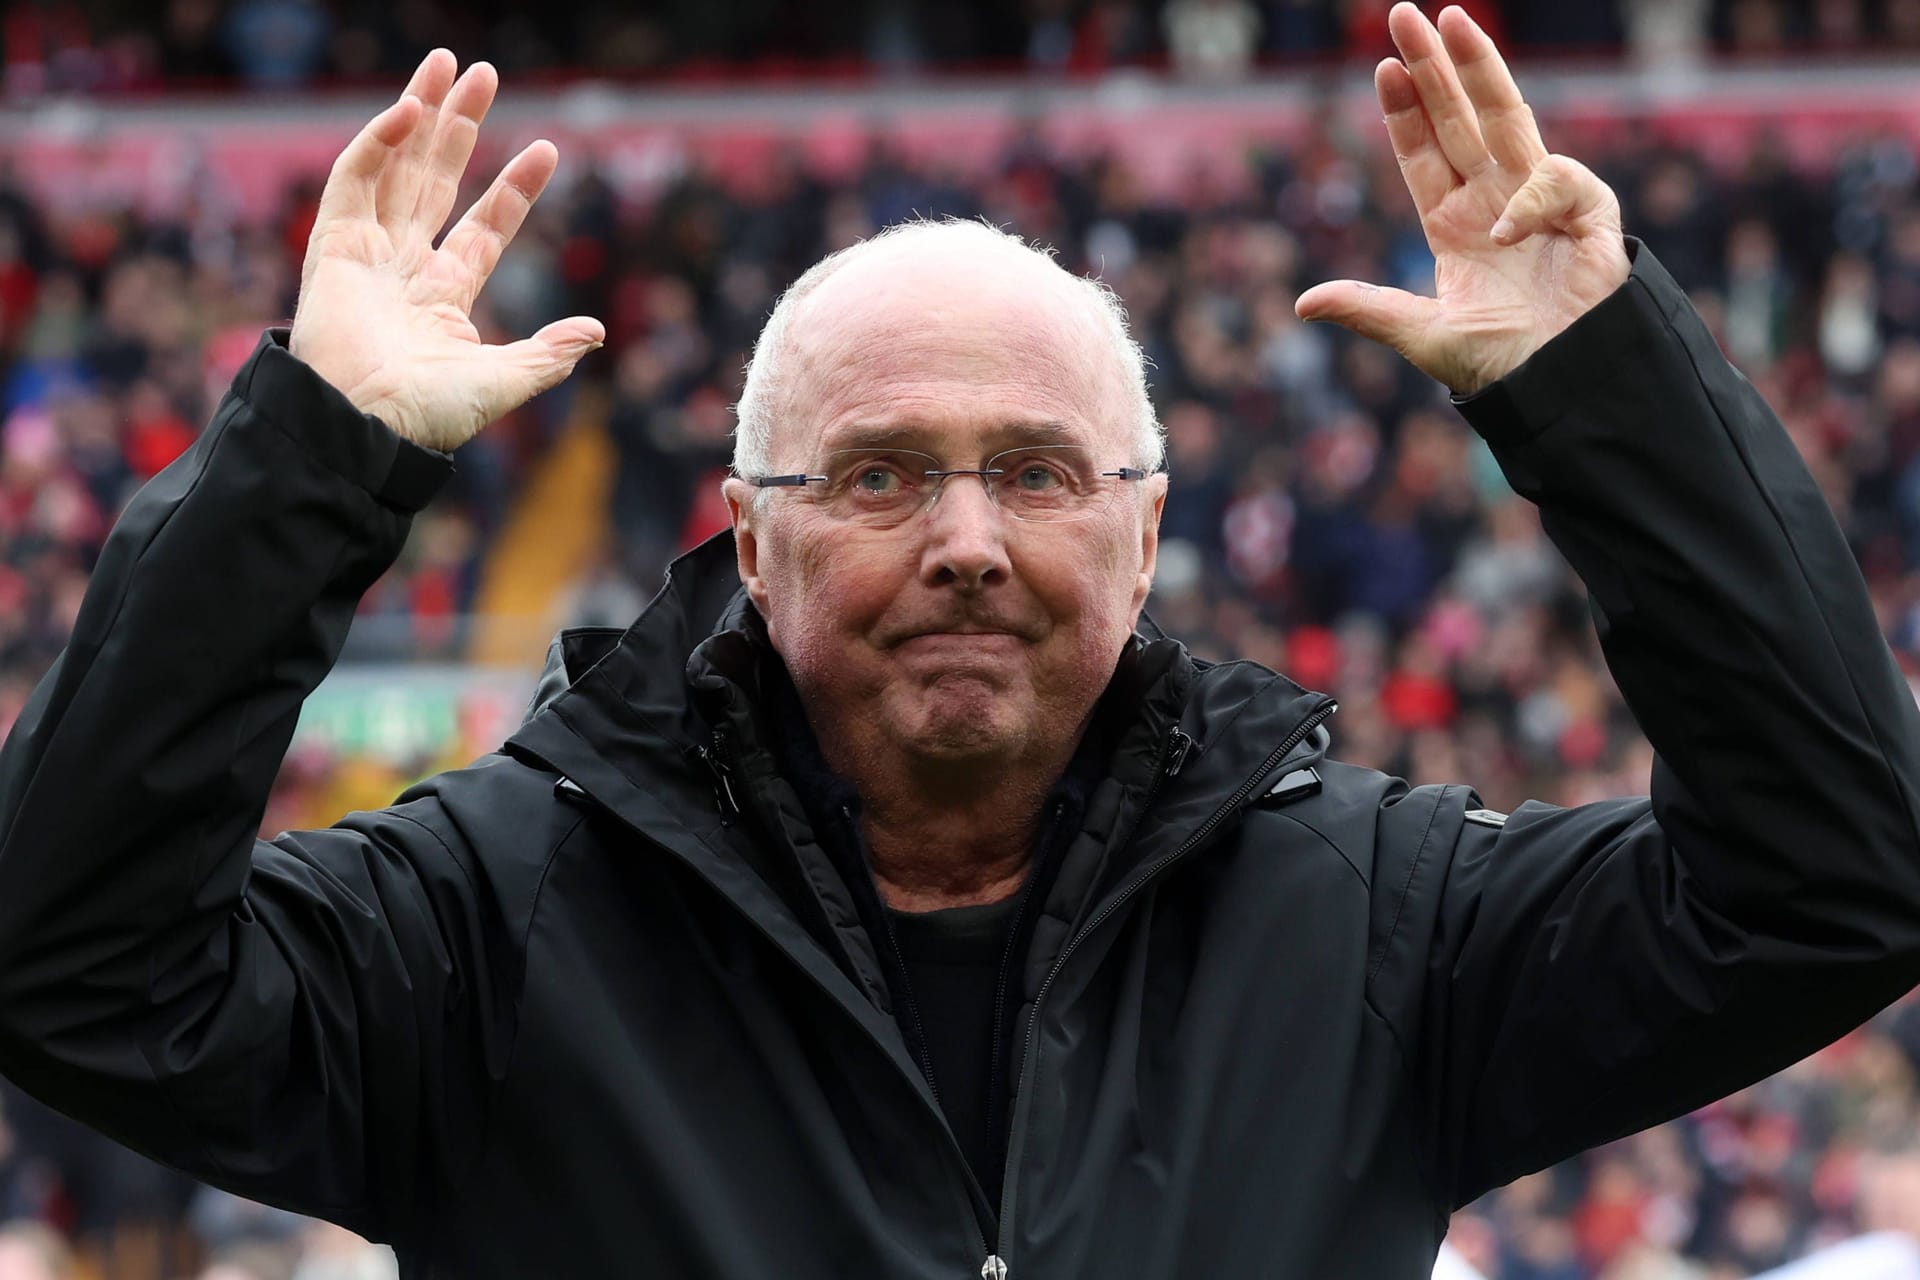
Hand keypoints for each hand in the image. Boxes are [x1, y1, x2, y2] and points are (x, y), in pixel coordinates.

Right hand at [289, 51, 604, 450]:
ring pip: (398, 164)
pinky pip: (355, 176)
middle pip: (436, 179)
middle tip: (484, 74)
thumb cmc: (427, 417)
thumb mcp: (502, 383)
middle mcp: (405, 266)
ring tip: (448, 64)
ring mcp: (368, 251)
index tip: (546, 149)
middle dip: (461, 126)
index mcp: (445, 296)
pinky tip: (413, 108)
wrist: (365, 427)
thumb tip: (597, 332)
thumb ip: (547, 355)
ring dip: (422, 112)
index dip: (513, 189)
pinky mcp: (333, 243)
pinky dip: (380, 140)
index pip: (485, 226)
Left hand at [1296, 4, 1629, 395]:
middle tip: (1405, 15)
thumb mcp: (1423, 336)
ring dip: (1479, 68)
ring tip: (1453, 21)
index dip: (1405, 110)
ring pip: (1506, 118)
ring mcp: (1539, 202)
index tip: (1383, 67)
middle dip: (1434, 67)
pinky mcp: (1586, 214)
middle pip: (1459, 118)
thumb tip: (1302, 304)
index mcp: (1452, 225)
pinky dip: (1532, 198)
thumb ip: (1369, 310)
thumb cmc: (1501, 364)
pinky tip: (1509, 233)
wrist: (1562, 387)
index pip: (1423, 153)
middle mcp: (1493, 202)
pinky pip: (1555, 180)